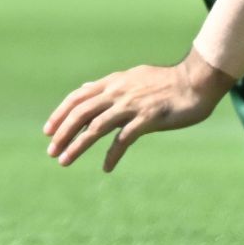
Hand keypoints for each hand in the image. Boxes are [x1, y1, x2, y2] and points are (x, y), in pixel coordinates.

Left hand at [42, 51, 236, 171]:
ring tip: (64, 161)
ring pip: (95, 127)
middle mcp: (118, 92)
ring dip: (77, 145)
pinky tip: (106, 167)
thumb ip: (109, 85)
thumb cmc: (166, 82)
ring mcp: (132, 105)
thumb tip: (87, 88)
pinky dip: (112, 155)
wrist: (196, 82)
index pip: (78, 97)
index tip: (47, 131)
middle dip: (62, 133)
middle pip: (81, 113)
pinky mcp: (147, 119)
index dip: (60, 114)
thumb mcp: (132, 77)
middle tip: (51, 152)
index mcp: (114, 82)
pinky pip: (123, 139)